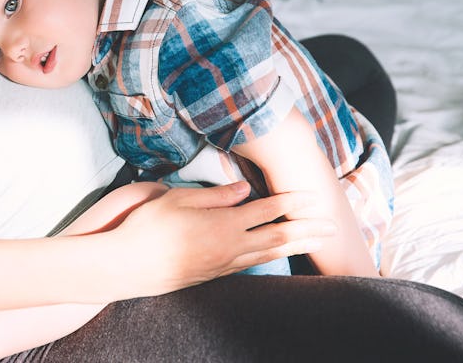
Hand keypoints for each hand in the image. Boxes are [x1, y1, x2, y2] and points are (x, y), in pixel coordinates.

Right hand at [106, 182, 336, 297]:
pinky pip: (252, 263)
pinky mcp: (214, 274)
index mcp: (223, 224)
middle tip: (333, 225)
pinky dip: (272, 256)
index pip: (267, 210)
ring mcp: (224, 264)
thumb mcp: (178, 199)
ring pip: (269, 254)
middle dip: (308, 228)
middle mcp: (230, 246)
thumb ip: (215, 195)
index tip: (313, 196)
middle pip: (279, 236)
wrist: (129, 266)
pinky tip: (276, 253)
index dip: (292, 202)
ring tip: (316, 240)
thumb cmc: (149, 227)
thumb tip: (243, 190)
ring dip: (296, 245)